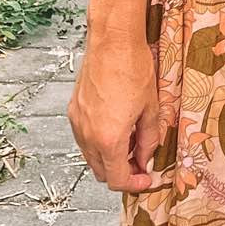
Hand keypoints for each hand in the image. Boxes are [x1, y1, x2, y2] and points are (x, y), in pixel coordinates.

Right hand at [67, 33, 163, 192]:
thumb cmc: (133, 69)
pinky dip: (99, 142)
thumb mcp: (150, 109)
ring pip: (91, 156)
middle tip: (141, 163)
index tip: (146, 178)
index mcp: (108, 139)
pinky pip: (84, 138)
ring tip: (130, 143)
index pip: (117, 179)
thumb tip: (146, 158)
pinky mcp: (73, 110)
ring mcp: (77, 123)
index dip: (134, 184)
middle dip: (122, 172)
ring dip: (109, 158)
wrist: (112, 42)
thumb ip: (148, 140)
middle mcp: (88, 135)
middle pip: (101, 172)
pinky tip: (116, 128)